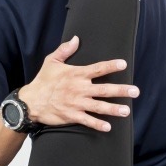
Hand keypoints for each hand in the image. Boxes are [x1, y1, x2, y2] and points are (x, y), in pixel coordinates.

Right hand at [18, 36, 138, 132]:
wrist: (31, 101)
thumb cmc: (42, 81)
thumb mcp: (51, 61)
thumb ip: (65, 50)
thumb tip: (76, 38)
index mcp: (76, 74)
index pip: (98, 68)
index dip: (111, 66)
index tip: (124, 64)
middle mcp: (79, 89)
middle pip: (104, 89)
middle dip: (121, 90)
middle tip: (135, 91)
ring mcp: (76, 103)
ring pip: (99, 106)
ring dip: (114, 109)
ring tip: (127, 111)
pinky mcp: (72, 116)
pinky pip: (87, 120)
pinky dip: (98, 124)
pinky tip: (108, 127)